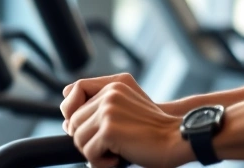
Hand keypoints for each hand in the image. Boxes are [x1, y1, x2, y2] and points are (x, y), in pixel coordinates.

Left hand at [62, 79, 192, 167]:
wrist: (177, 140)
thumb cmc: (153, 131)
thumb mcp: (127, 110)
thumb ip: (100, 107)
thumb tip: (66, 123)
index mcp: (113, 85)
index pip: (73, 92)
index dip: (72, 113)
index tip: (83, 129)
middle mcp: (109, 94)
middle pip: (73, 122)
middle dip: (86, 140)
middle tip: (108, 148)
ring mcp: (108, 111)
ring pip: (78, 139)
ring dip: (94, 153)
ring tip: (116, 154)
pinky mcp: (109, 130)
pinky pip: (89, 153)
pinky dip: (101, 163)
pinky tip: (119, 159)